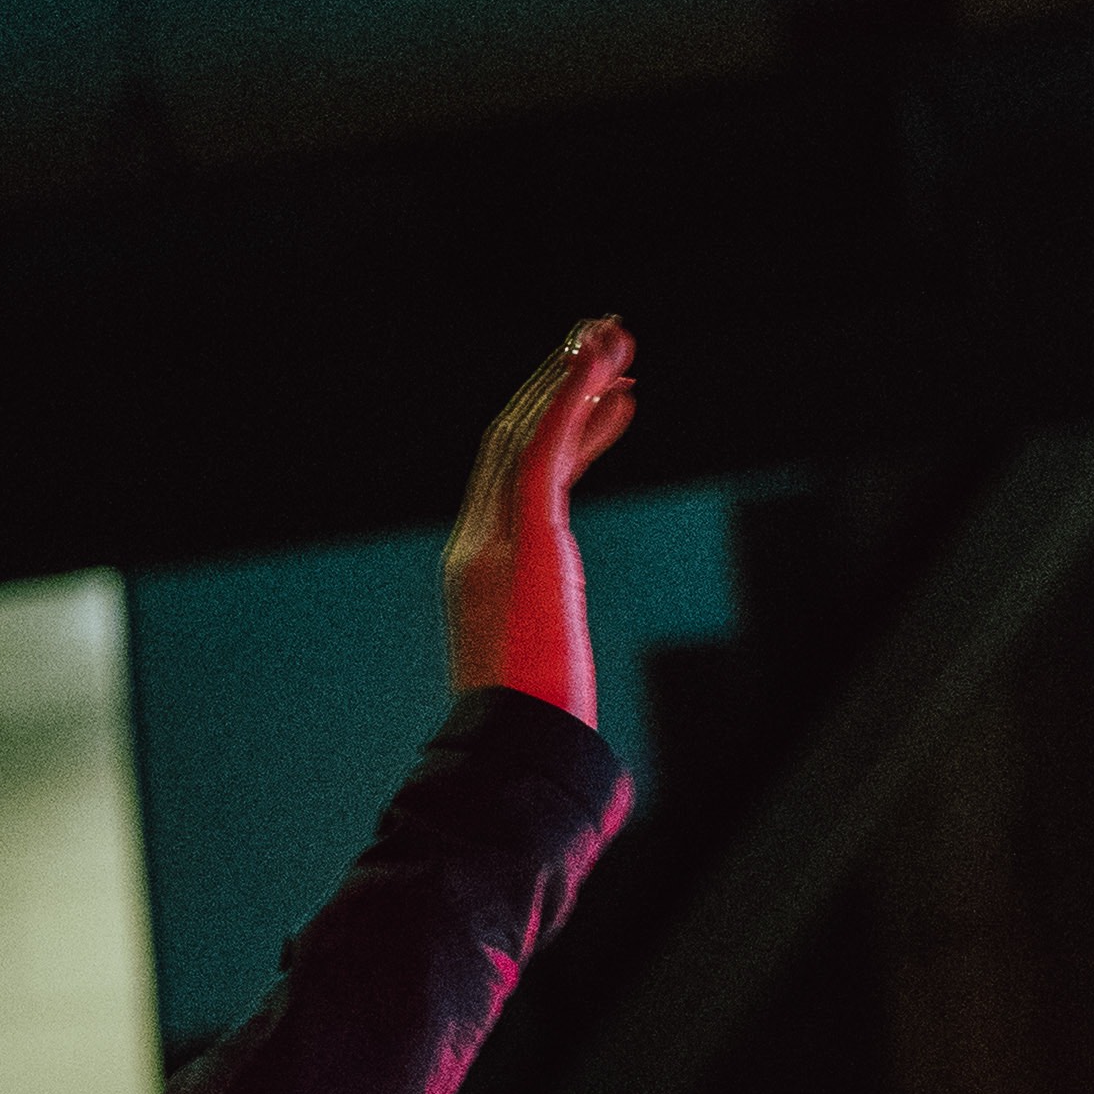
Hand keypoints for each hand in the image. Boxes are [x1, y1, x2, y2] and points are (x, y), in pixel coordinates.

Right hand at [442, 322, 637, 725]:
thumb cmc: (532, 738)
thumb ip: (551, 657)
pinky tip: (604, 367)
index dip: (561, 425)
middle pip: (511, 438)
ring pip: (526, 431)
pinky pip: (544, 449)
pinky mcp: (525, 541)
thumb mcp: (542, 679)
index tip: (612, 396)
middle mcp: (477, 544)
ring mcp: (495, 540)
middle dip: (561, 382)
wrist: (515, 757)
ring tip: (616, 336)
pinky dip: (571, 399)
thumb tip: (578, 708)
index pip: (513, 476)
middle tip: (609, 338)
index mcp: (479, 571)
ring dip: (571, 376)